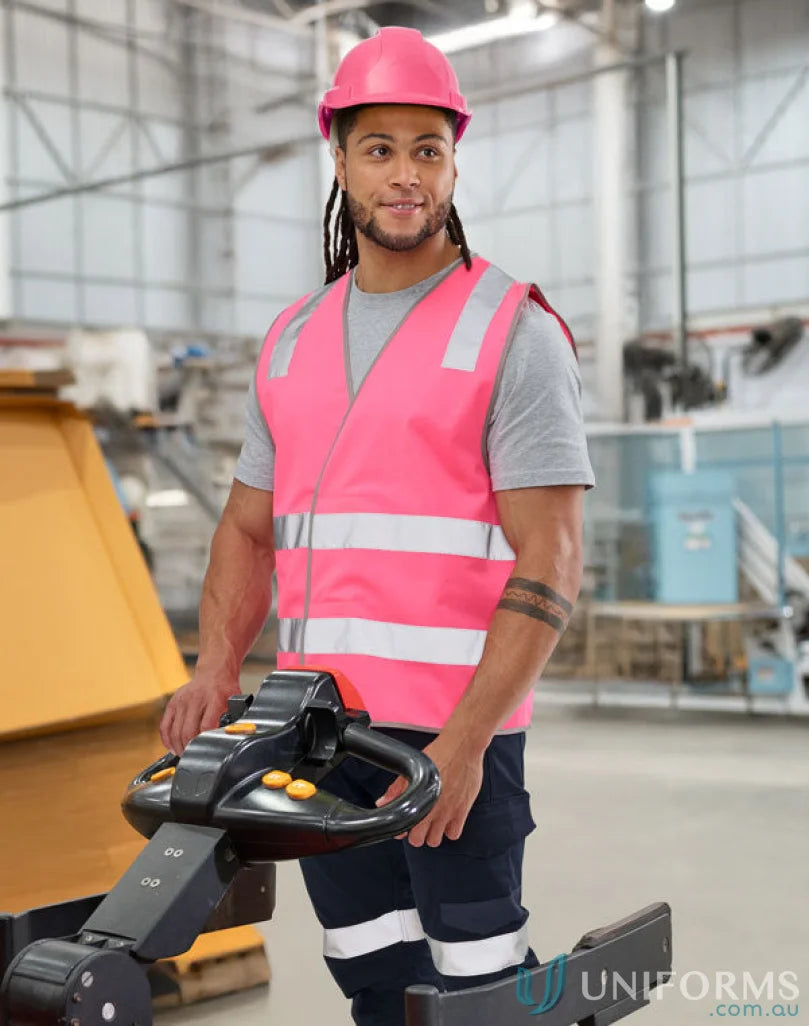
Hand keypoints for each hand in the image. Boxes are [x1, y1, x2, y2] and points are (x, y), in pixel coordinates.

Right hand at [159, 672, 236, 754]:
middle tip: (191, 758)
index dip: (204, 741)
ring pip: (175, 731)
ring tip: (183, 754)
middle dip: (189, 748)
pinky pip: (165, 724)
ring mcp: (182, 701)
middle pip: (188, 731)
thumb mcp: (235, 702)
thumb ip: (233, 719)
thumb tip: (231, 738)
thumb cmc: (225, 689)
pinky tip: (171, 746)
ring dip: (178, 746)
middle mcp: (196, 699)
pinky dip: (166, 738)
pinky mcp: (173, 703)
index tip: (206, 751)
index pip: (206, 725)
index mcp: (214, 699)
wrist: (214, 672)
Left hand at [375, 731, 485, 847]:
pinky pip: (454, 834)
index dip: (402, 829)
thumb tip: (382, 802)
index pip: (403, 830)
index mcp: (417, 800)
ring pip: (435, 841)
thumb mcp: (414, 769)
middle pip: (418, 840)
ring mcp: (448, 812)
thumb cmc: (440, 753)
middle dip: (416, 834)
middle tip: (419, 823)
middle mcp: (432, 810)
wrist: (463, 746)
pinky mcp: (463, 811)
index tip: (405, 824)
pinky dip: (450, 830)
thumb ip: (397, 788)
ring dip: (432, 834)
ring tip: (433, 822)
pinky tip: (447, 820)